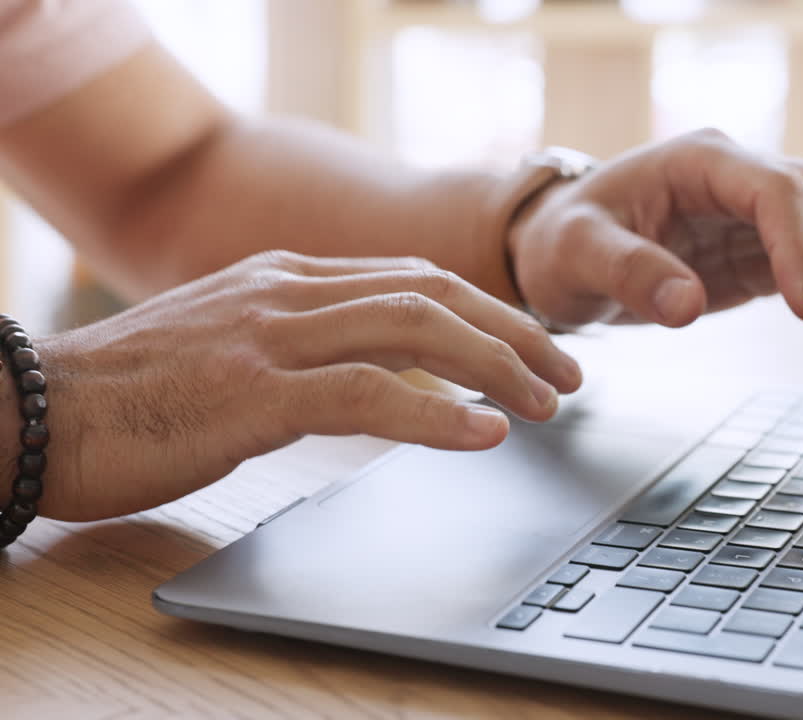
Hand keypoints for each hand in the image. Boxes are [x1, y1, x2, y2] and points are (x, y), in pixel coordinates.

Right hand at [28, 251, 580, 520]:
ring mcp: (270, 334)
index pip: (415, 278)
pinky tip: (485, 432)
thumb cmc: (133, 393)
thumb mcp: (235, 348)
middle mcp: (288, 289)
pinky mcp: (252, 391)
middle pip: (433, 293)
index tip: (535, 344)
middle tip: (569, 373)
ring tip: (547, 403)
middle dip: (515, 331)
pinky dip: (437, 414)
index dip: (489, 309)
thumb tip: (380, 375)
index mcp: (288, 276)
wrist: (31, 411)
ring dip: (496, 366)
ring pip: (414, 330)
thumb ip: (305, 346)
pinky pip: (367, 393)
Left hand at [509, 129, 802, 349]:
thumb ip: (627, 271)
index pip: (776, 189)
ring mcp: (759, 216)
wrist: (561, 252)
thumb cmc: (564, 239)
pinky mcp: (764, 255)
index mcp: (701, 162)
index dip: (799, 245)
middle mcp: (741, 178)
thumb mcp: (576, 252)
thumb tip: (686, 306)